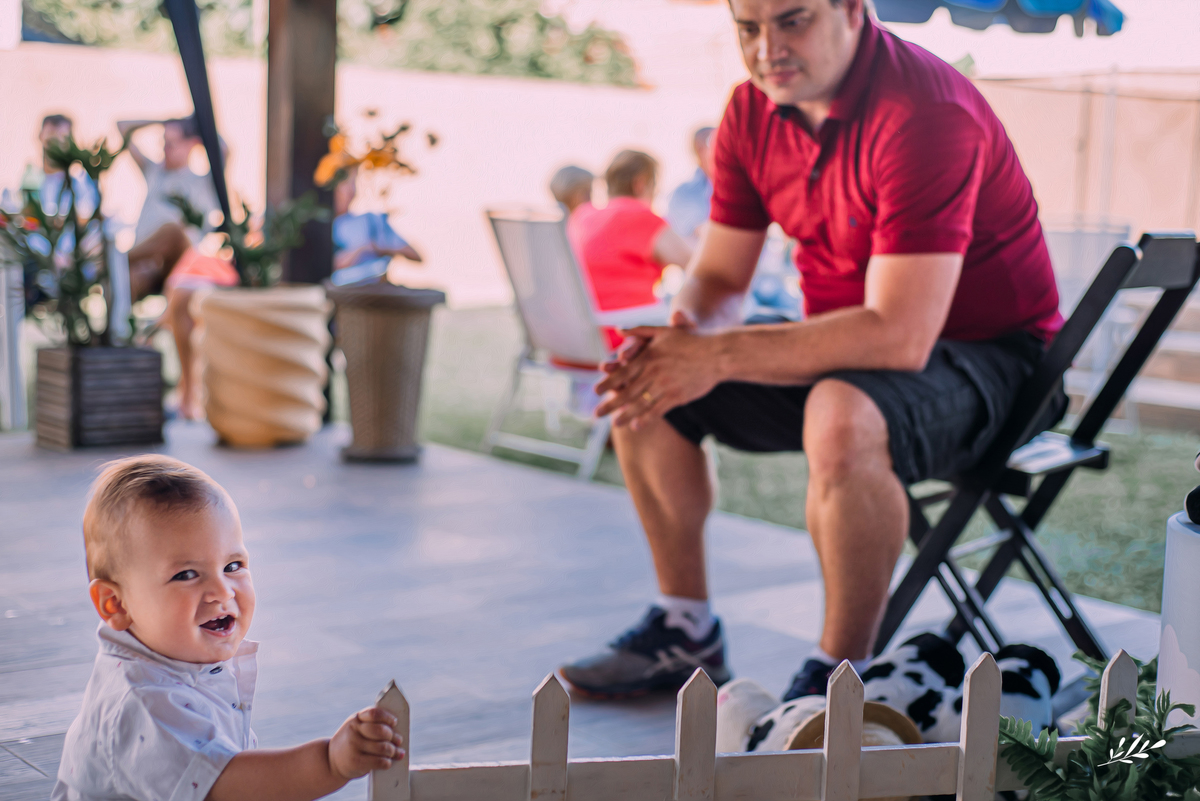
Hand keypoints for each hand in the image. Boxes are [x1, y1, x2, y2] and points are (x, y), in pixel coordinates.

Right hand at [327, 707, 404, 780]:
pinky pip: (378, 761)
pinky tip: (387, 762)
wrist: (331, 761)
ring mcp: (353, 746)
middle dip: (393, 736)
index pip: (374, 713)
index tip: (394, 722)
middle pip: (381, 730)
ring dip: (392, 751)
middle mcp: (353, 730)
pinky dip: (387, 762)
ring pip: (382, 747)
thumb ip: (374, 726)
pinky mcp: (355, 761)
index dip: (387, 717)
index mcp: (356, 719)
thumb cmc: (351, 743)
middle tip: (397, 741)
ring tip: (395, 753)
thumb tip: (398, 735)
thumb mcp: (357, 729)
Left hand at [595, 310, 722, 429]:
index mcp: (648, 356)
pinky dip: (646, 419)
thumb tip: (618, 330)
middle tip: (596, 414)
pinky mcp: (677, 396)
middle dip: (610, 404)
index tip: (595, 391)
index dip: (608, 382)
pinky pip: (658, 410)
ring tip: (615, 424)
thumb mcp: (663, 331)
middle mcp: (653, 371)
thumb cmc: (690, 341)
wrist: (717, 354)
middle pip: (627, 391)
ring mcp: (665, 385)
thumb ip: (639, 330)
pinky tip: (636, 427)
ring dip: (625, 415)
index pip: (622, 372)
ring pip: (640, 403)